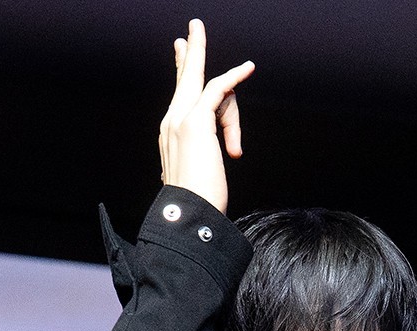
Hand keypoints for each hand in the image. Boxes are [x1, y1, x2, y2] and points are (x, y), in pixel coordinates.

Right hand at [159, 19, 254, 213]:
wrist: (188, 217)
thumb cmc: (197, 203)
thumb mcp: (200, 175)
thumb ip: (200, 158)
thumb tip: (214, 154)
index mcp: (170, 135)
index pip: (179, 97)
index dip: (184, 73)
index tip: (183, 52)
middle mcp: (170, 123)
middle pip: (187, 80)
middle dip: (193, 51)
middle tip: (195, 27)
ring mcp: (180, 120)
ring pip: (212, 91)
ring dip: (232, 117)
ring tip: (232, 150)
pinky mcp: (195, 121)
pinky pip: (219, 89)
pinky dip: (234, 78)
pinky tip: (247, 68)